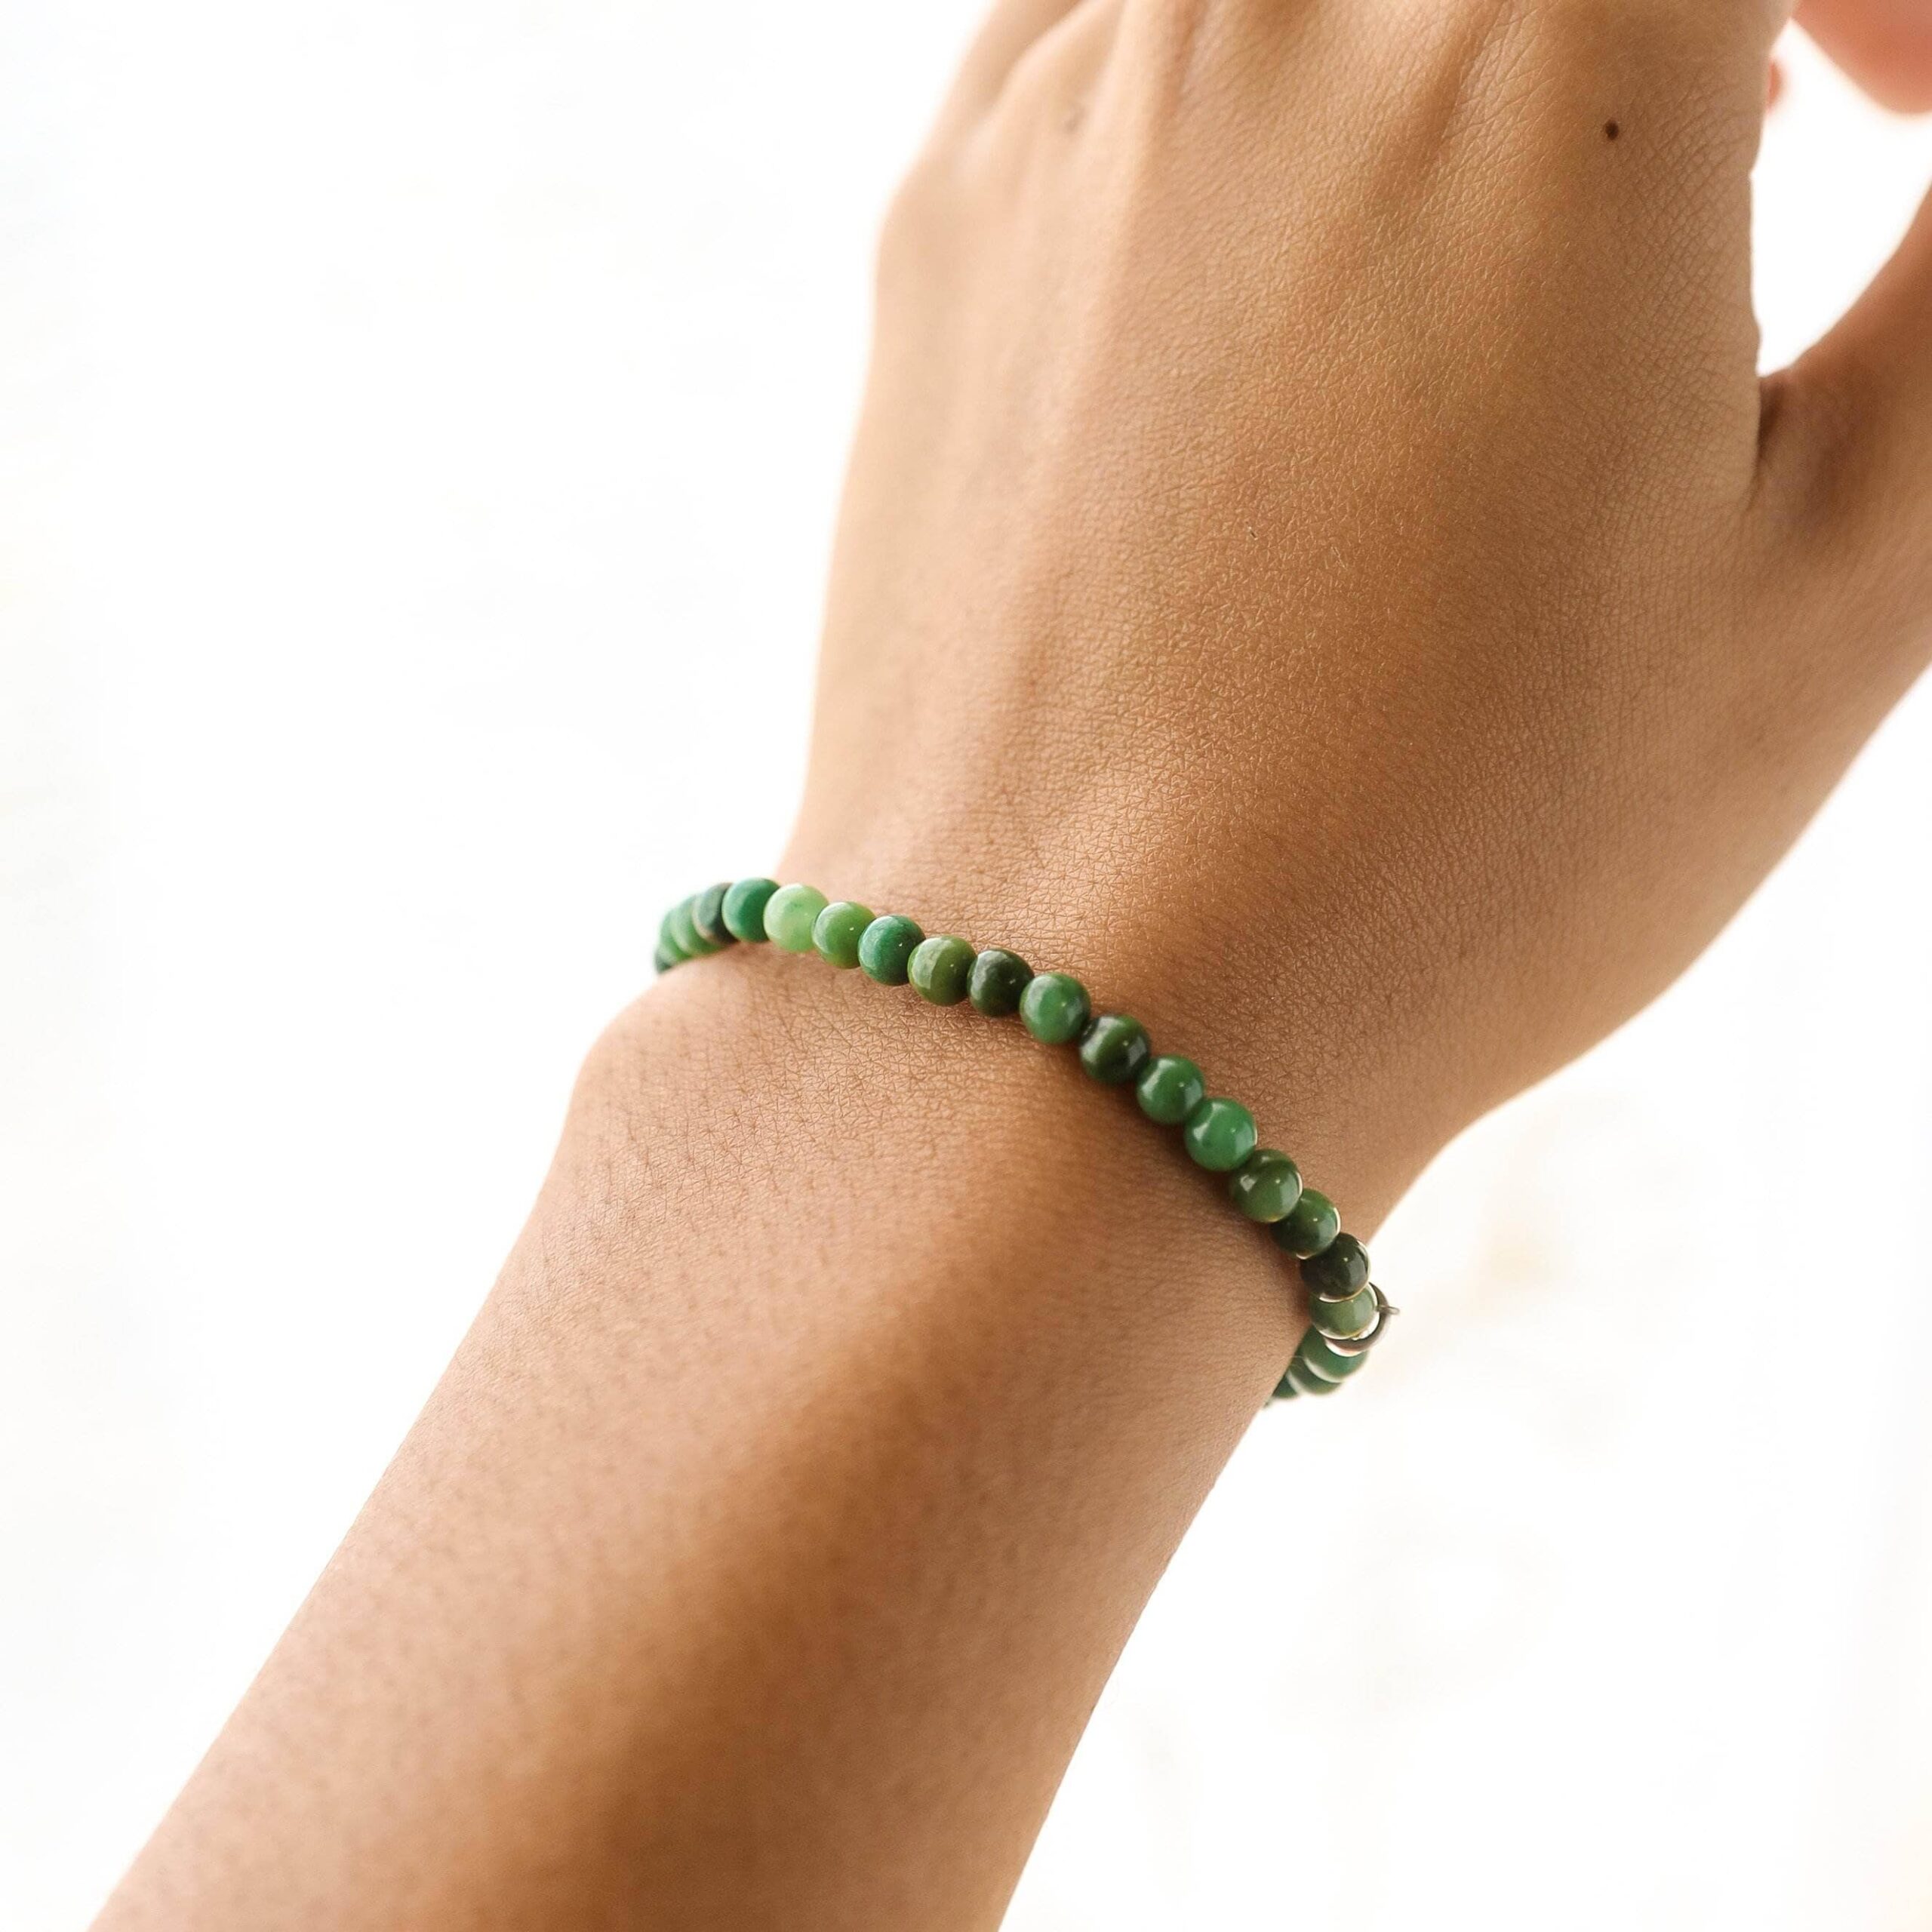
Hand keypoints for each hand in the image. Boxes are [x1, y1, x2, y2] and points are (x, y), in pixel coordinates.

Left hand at [787, 0, 1931, 1220]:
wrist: (1083, 1022)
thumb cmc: (1465, 852)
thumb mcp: (1847, 567)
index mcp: (1540, 45)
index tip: (1894, 116)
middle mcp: (1266, 7)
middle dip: (1683, 18)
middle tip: (1725, 177)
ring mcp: (1070, 103)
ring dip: (1470, 31)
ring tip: (1508, 258)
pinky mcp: (942, 224)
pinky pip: (1131, 26)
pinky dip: (1265, 77)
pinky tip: (1300, 279)